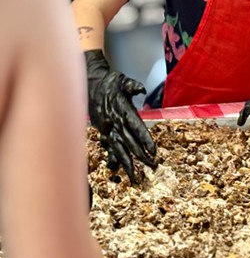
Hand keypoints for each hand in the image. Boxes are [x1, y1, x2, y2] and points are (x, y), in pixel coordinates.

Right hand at [86, 50, 155, 183]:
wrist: (89, 84)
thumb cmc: (109, 82)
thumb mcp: (121, 80)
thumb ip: (131, 86)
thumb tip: (141, 89)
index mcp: (121, 110)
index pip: (136, 127)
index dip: (144, 139)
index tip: (153, 151)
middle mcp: (114, 122)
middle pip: (129, 142)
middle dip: (140, 156)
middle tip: (152, 167)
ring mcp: (107, 129)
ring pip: (118, 149)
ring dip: (127, 163)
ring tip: (135, 177)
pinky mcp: (102, 131)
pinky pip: (108, 147)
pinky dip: (112, 158)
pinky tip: (116, 169)